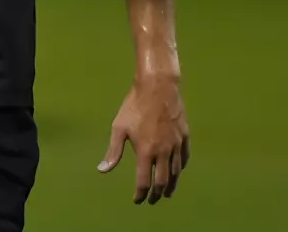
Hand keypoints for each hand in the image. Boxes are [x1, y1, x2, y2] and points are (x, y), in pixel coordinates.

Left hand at [98, 74, 189, 204]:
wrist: (158, 87)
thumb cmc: (135, 106)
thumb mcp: (119, 127)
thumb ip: (113, 151)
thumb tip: (102, 170)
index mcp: (146, 151)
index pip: (144, 182)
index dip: (140, 194)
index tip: (137, 200)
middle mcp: (163, 152)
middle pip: (162, 182)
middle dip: (156, 194)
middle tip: (152, 200)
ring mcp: (176, 145)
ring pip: (175, 173)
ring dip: (170, 185)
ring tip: (166, 193)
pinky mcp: (185, 136)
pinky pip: (184, 158)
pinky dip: (180, 169)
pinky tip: (177, 172)